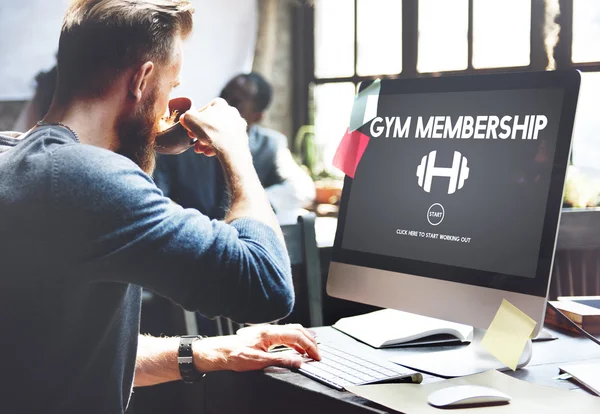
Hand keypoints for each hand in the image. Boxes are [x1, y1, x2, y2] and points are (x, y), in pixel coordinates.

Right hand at [179, 98, 248, 157]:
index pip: (204, 109)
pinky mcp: (242, 138)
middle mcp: (232, 112)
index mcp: (220, 104)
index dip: (194, 120)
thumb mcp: (190, 119)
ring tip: (200, 149)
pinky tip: (209, 153)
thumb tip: (185, 118)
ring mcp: (238, 125)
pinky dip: (217, 147)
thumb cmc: (211, 131)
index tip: (189, 128)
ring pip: (218, 133)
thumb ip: (186, 116)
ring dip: (207, 142)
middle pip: (211, 123)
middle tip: (193, 140)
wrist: (231, 148)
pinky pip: (226, 141)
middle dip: (200, 133)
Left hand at [193, 324, 319, 372]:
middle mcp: (269, 329)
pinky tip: (296, 348)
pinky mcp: (264, 335)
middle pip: (297, 330)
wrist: (219, 352)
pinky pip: (285, 334)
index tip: (316, 356)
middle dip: (310, 341)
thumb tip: (298, 361)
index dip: (309, 346)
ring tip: (311, 350)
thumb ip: (280, 360)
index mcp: (269, 333)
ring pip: (291, 330)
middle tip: (317, 353)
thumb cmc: (234, 355)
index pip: (297, 336)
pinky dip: (295, 340)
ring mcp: (267, 331)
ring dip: (303, 339)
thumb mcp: (258, 362)